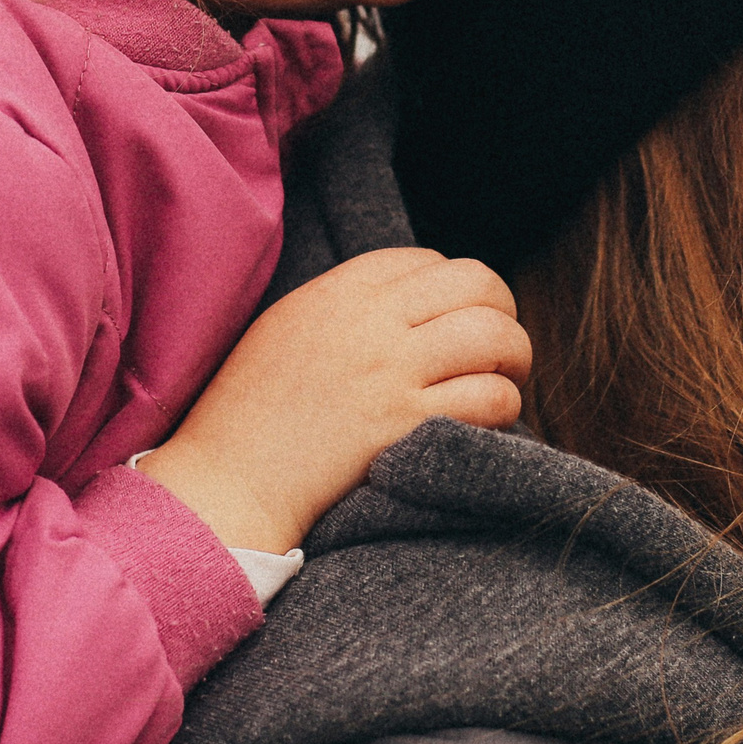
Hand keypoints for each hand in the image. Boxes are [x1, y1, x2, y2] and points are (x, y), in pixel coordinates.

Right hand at [135, 248, 529, 552]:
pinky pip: (488, 397)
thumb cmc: (247, 414)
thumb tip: (406, 299)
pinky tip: (491, 418)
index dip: (453, 286)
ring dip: (515, 356)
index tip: (454, 317)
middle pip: (475, 283)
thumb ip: (343, 305)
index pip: (426, 260)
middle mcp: (370, 321)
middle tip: (500, 346)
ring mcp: (391, 370)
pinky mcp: (405, 423)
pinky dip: (503, 405)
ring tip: (507, 379)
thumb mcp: (287, 329)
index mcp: (338, 291)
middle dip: (501, 310)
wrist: (227, 482)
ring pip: (494, 335)